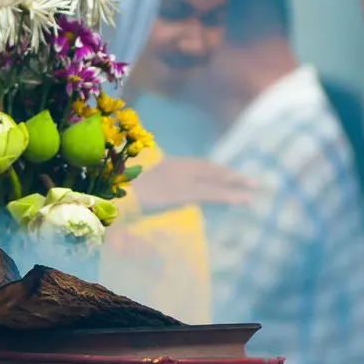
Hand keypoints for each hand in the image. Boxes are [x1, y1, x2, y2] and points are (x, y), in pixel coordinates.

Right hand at [126, 157, 259, 211]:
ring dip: (235, 183)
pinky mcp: (181, 193)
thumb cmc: (117, 191)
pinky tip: (242, 199)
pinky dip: (227, 195)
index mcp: (164, 164)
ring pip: (213, 180)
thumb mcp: (134, 184)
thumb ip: (148, 185)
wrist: (110, 193)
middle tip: (250, 180)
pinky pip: (209, 194)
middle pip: (209, 169)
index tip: (228, 174)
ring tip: (253, 188)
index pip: (196, 165)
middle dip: (229, 174)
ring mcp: (179, 180)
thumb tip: (155, 194)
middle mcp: (175, 168)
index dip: (214, 170)